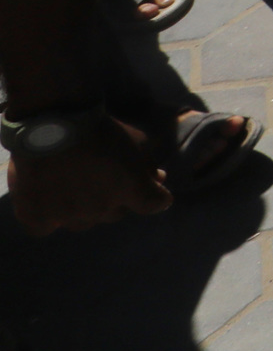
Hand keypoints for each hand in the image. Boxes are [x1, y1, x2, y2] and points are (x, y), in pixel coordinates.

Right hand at [7, 118, 169, 233]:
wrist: (52, 122)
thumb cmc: (98, 128)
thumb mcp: (137, 139)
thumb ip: (148, 164)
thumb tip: (158, 180)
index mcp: (132, 188)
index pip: (154, 204)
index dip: (153, 198)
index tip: (149, 192)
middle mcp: (102, 208)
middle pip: (112, 214)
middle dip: (111, 199)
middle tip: (97, 179)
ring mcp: (68, 216)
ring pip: (79, 223)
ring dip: (79, 210)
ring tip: (68, 186)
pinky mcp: (37, 218)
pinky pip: (44, 228)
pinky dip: (46, 219)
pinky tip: (44, 203)